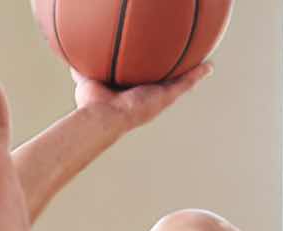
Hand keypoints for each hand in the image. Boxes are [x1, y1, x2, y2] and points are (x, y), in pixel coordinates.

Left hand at [74, 63, 212, 131]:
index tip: (155, 74)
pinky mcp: (165, 97)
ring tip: (203, 67)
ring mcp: (158, 99)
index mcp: (131, 98)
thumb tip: (74, 61)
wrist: (103, 117)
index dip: (149, 80)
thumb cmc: (92, 106)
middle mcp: (147, 99)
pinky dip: (197, 75)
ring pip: (179, 85)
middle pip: (164, 87)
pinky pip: (184, 84)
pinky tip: (208, 67)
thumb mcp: (87, 82)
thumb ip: (84, 70)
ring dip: (191, 76)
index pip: (142, 86)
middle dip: (173, 80)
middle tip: (184, 70)